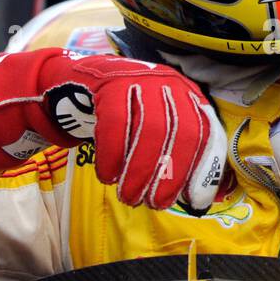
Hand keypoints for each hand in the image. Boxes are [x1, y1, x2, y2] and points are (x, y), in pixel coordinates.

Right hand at [0, 48, 226, 210]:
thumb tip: (203, 198)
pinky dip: (113, 154)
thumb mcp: (155, 131)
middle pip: (180, 133)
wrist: (74, 84)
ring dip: (139, 170)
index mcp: (188, 95)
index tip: (194, 201)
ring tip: (128, 197)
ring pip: (150, 129)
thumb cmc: (123, 118)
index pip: (206, 133)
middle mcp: (170, 81)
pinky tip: (107, 176)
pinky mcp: (110, 80)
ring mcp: (140, 77)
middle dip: (167, 175)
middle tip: (153, 204)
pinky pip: (116, 123)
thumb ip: (177, 156)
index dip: (202, 169)